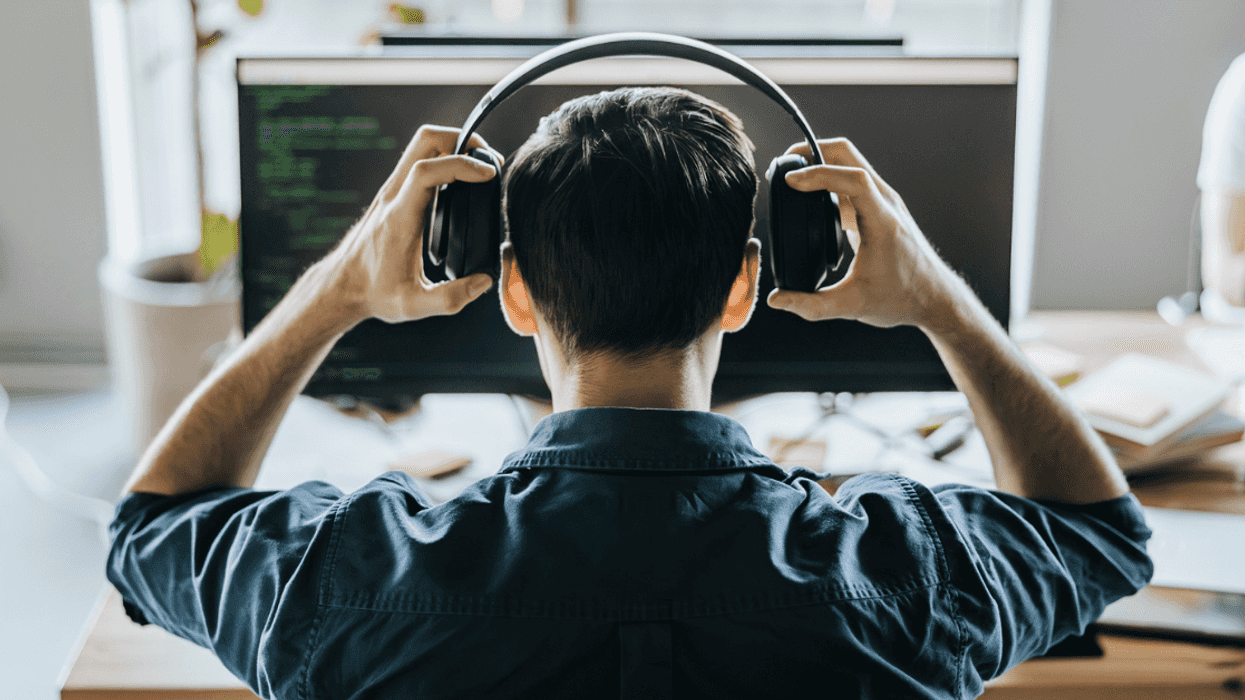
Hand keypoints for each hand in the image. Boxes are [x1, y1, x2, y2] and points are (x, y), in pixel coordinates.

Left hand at [322, 125, 502, 323]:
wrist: (342, 286)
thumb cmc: (374, 293)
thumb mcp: (414, 306)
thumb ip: (452, 298)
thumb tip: (484, 282)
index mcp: (400, 217)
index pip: (427, 171)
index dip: (463, 165)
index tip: (490, 174)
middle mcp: (393, 196)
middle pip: (425, 140)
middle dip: (462, 139)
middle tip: (489, 161)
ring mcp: (392, 191)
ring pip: (422, 145)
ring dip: (454, 145)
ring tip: (481, 167)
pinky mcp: (394, 194)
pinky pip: (420, 160)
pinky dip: (445, 159)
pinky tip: (461, 182)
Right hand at [766, 138, 962, 330]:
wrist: (933, 297)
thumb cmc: (900, 299)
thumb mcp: (852, 307)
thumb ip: (811, 306)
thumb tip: (777, 300)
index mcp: (882, 223)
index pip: (854, 180)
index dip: (819, 174)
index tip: (789, 181)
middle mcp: (886, 203)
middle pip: (848, 155)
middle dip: (812, 151)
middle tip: (783, 165)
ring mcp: (884, 201)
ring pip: (850, 162)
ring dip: (819, 161)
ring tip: (790, 178)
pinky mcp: (879, 206)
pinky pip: (851, 178)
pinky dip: (827, 177)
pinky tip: (809, 196)